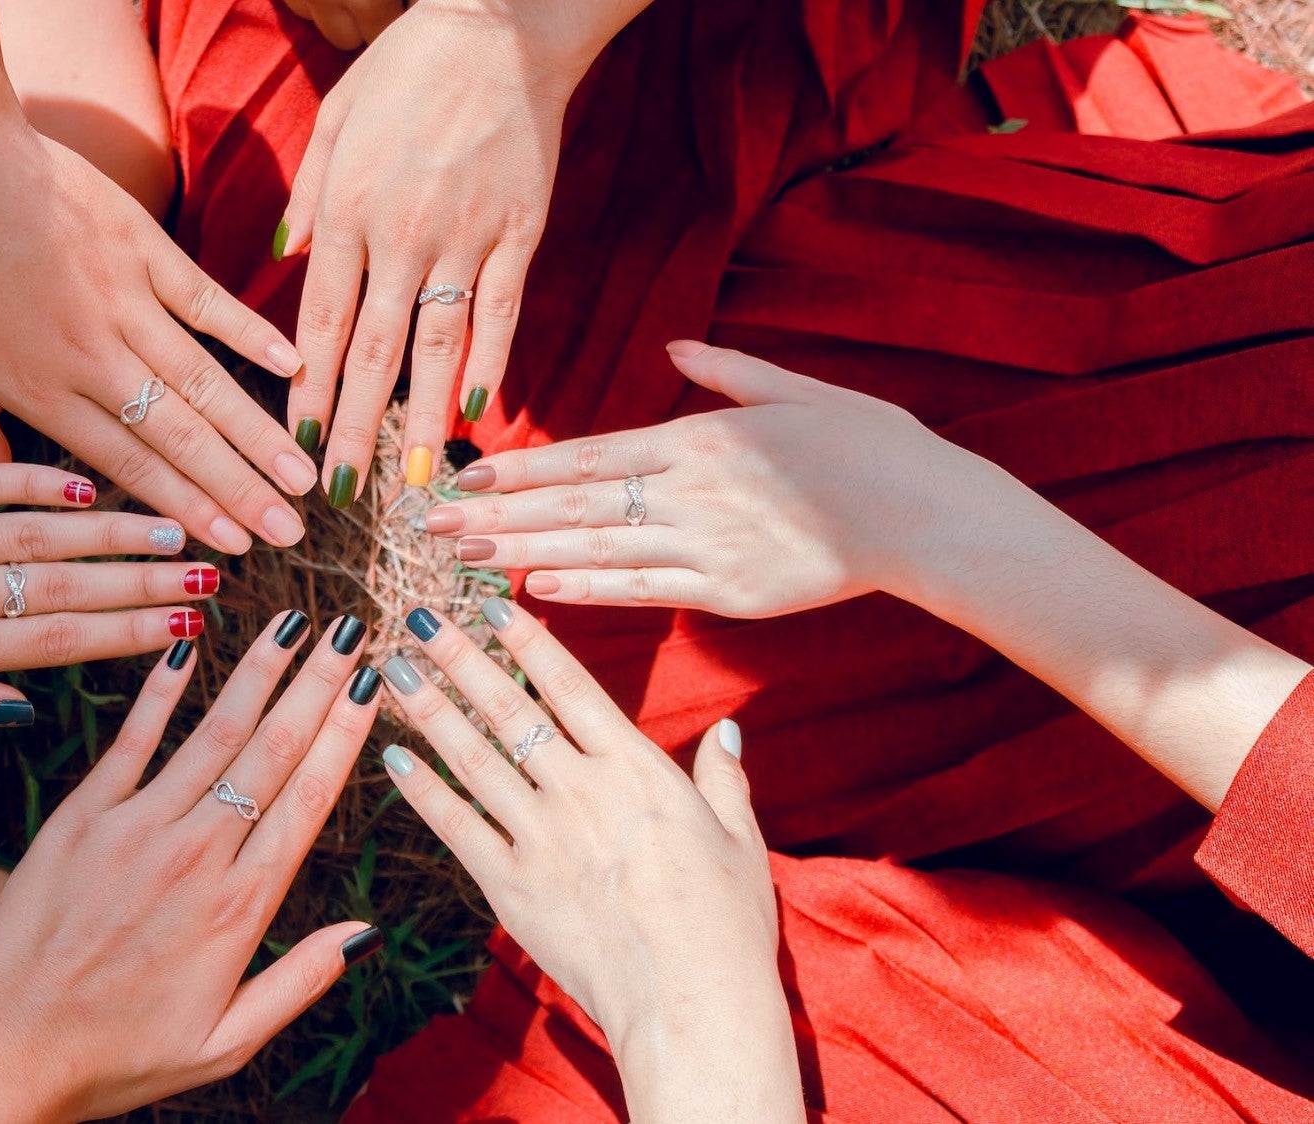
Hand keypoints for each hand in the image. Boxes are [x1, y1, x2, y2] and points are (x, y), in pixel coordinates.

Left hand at [0, 43, 315, 553]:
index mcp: (39, 388)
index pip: (128, 464)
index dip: (185, 510)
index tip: (231, 550)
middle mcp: (91, 354)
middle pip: (180, 436)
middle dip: (240, 492)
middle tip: (291, 535)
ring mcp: (123, 297)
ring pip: (205, 381)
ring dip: (258, 434)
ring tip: (304, 477)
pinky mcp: (142, 246)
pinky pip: (207, 301)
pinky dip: (252, 334)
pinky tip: (295, 369)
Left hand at [0, 463, 213, 753]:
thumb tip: (25, 711)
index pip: (53, 641)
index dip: (129, 635)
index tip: (188, 630)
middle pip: (63, 582)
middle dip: (147, 580)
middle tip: (214, 574)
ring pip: (32, 530)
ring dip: (112, 529)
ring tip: (177, 526)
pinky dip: (31, 481)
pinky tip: (82, 483)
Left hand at [0, 616, 385, 1120]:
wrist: (1, 1049)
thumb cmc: (115, 1057)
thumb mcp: (225, 1043)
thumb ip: (299, 982)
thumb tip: (366, 934)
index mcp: (239, 909)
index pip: (308, 800)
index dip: (346, 736)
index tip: (373, 685)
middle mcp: (196, 855)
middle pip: (272, 751)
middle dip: (317, 684)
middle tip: (349, 629)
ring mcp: (136, 829)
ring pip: (212, 733)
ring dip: (258, 672)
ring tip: (293, 622)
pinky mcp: (81, 818)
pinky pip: (132, 740)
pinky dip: (163, 691)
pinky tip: (190, 646)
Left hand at [279, 0, 583, 501]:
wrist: (500, 25)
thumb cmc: (408, 69)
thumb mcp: (336, 118)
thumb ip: (309, 195)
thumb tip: (283, 261)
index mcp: (350, 209)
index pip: (323, 320)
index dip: (311, 387)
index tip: (297, 440)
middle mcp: (403, 233)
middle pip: (375, 349)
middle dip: (356, 426)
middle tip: (343, 490)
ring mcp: (466, 236)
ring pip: (438, 344)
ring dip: (423, 419)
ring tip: (414, 481)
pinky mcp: (521, 231)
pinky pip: (501, 311)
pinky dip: (490, 364)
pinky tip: (479, 415)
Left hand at [378, 601, 800, 1121]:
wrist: (692, 1002)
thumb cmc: (726, 926)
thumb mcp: (739, 839)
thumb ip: (724, 779)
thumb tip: (727, 731)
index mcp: (636, 769)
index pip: (569, 686)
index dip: (526, 641)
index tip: (491, 604)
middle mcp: (580, 791)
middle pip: (509, 709)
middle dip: (462, 657)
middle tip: (421, 616)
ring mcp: (541, 837)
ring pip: (473, 758)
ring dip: (430, 710)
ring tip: (395, 669)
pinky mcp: (513, 887)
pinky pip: (457, 827)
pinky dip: (423, 792)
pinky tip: (394, 759)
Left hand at [423, 342, 1009, 615]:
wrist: (927, 514)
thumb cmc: (868, 445)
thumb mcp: (797, 390)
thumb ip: (726, 373)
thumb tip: (672, 350)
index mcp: (701, 438)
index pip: (587, 455)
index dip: (517, 470)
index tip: (460, 478)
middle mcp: (693, 490)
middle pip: (574, 504)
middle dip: (494, 516)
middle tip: (425, 528)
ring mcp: (709, 545)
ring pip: (597, 550)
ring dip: (522, 555)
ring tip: (460, 561)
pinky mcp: (730, 591)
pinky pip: (645, 590)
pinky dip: (589, 590)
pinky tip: (536, 589)